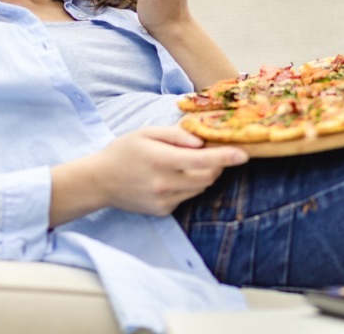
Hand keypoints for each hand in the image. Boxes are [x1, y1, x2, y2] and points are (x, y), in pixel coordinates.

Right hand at [92, 126, 247, 216]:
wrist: (99, 181)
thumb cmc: (124, 151)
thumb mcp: (146, 133)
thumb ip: (175, 135)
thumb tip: (201, 142)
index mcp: (161, 160)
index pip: (202, 161)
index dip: (226, 157)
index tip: (244, 155)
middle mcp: (164, 184)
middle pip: (208, 177)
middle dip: (217, 165)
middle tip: (211, 153)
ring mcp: (164, 200)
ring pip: (200, 188)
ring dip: (204, 175)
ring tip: (186, 163)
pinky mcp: (163, 211)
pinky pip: (187, 197)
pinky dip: (189, 186)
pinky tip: (172, 177)